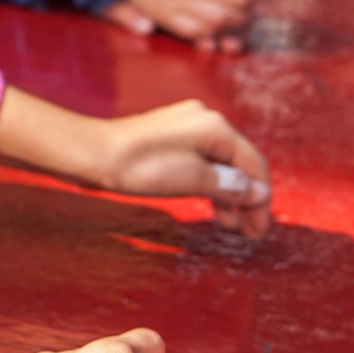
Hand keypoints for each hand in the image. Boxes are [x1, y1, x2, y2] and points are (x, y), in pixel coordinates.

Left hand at [99, 99, 271, 238]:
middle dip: (246, 199)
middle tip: (247, 231)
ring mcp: (185, 127)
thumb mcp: (192, 179)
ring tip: (227, 224)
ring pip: (219, 164)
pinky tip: (209, 203)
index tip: (259, 228)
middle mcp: (204, 121)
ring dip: (227, 194)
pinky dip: (208, 184)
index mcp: (215, 127)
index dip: (261, 199)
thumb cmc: (140, 166)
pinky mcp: (169, 138)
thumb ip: (229, 185)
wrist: (92, 154)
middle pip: (238, 164)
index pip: (253, 164)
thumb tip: (256, 192)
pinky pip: (200, 162)